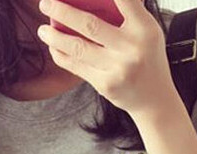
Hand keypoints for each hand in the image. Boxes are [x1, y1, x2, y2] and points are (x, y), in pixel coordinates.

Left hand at [36, 0, 175, 117]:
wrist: (154, 100)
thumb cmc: (147, 60)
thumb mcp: (148, 32)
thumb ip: (130, 13)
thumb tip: (95, 0)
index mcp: (144, 29)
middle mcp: (131, 48)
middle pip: (90, 25)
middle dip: (62, 12)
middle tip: (45, 3)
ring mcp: (117, 68)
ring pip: (78, 48)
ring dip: (55, 37)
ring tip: (42, 30)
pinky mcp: (105, 85)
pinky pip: (77, 67)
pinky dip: (62, 56)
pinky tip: (54, 48)